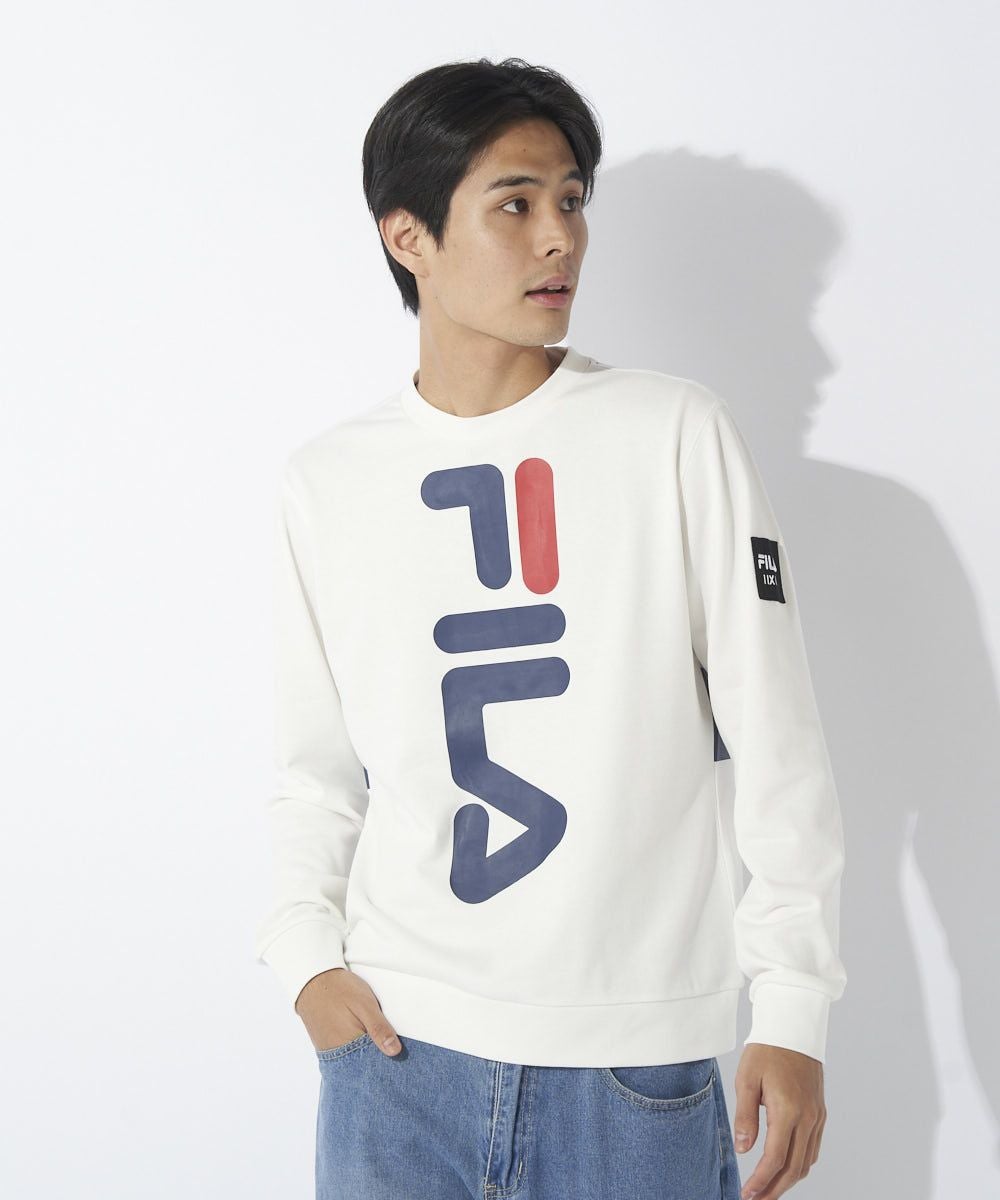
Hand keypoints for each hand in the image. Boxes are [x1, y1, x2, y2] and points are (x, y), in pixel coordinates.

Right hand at [294, 967, 402, 1056]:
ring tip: (375, 1039)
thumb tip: (395, 1052)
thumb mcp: (365, 1004)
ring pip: (355, 1060)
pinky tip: (362, 1039)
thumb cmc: (339, 990)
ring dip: (366, 1053)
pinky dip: (355, 1049)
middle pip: (365, 1064)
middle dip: (378, 1057)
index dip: (389, 1059)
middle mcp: (338, 1055)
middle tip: (390, 1045)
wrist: (312, 980)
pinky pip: (344, 1055)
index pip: (375, 1064)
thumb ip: (379, 1028)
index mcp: (350, 1046)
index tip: (401, 1055)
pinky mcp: (326, 1046)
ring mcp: (330, 1052)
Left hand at [732, 1043, 826, 1199]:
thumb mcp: (746, 1079)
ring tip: (767, 1189)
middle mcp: (808, 1118)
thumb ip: (745, 1117)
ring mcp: (817, 1116)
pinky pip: (813, 1148)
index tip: (747, 1194)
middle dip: (774, 1189)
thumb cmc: (766, 1050)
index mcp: (787, 1110)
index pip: (775, 1158)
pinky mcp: (820, 1112)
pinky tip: (785, 1168)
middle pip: (793, 1168)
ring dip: (788, 1180)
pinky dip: (799, 1165)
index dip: (760, 1181)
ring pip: (806, 1162)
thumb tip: (743, 1150)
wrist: (793, 1028)